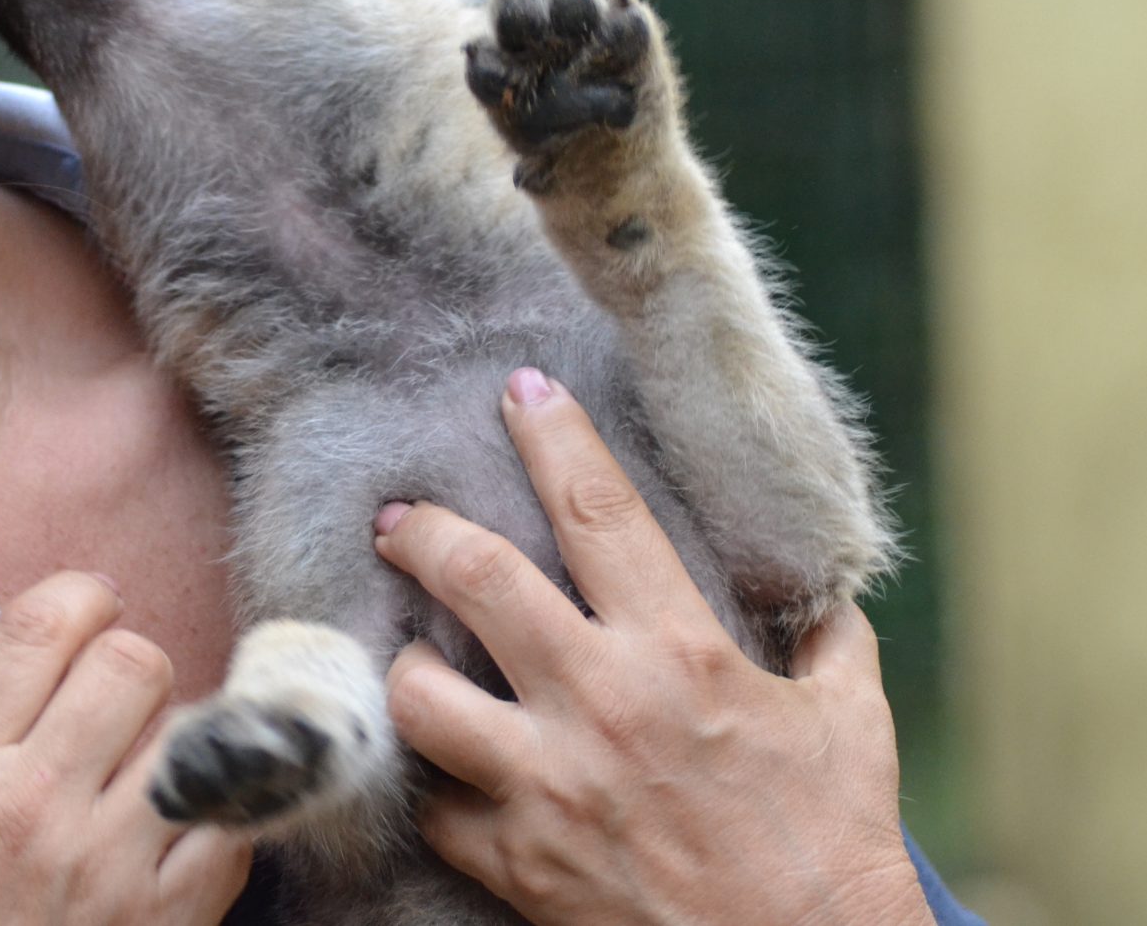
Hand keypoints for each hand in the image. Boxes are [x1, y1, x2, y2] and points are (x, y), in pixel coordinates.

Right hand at [0, 572, 252, 924]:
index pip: (38, 627)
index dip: (77, 597)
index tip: (82, 614)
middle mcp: (39, 806)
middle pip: (133, 661)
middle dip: (129, 661)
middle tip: (110, 700)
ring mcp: (112, 866)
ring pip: (191, 731)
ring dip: (176, 734)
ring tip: (145, 766)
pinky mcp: (170, 920)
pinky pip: (232, 825)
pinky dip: (222, 812)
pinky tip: (183, 827)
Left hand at [375, 369, 933, 925]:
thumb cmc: (832, 842)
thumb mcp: (852, 721)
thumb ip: (823, 642)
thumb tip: (814, 593)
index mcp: (680, 651)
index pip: (599, 509)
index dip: (553, 435)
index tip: (521, 389)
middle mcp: (600, 702)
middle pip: (476, 579)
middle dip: (422, 532)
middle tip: (397, 518)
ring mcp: (547, 783)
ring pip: (419, 695)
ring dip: (405, 669)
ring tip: (406, 657)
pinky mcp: (517, 860)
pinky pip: (436, 808)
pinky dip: (436, 789)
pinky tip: (443, 773)